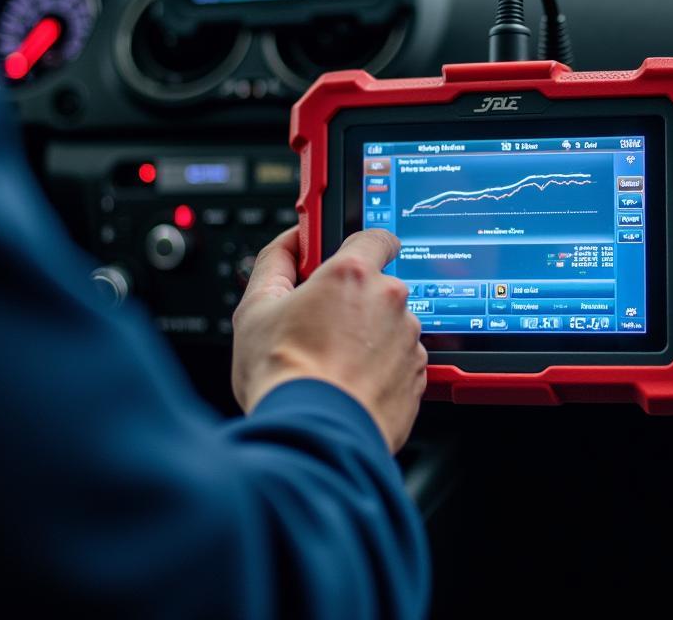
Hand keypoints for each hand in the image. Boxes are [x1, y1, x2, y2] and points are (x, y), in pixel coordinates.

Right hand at [231, 227, 426, 452]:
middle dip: (355, 301)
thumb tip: (290, 243)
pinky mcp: (417, 375)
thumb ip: (276, 262)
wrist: (314, 436)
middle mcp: (388, 300)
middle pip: (378, 287)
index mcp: (352, 275)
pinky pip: (400, 361)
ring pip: (389, 326)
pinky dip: (381, 369)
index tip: (346, 257)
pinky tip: (351, 383)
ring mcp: (407, 338)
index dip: (360, 246)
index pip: (375, 237)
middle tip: (322, 326)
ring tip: (333, 364)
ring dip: (368, 337)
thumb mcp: (255, 308)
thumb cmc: (283, 376)